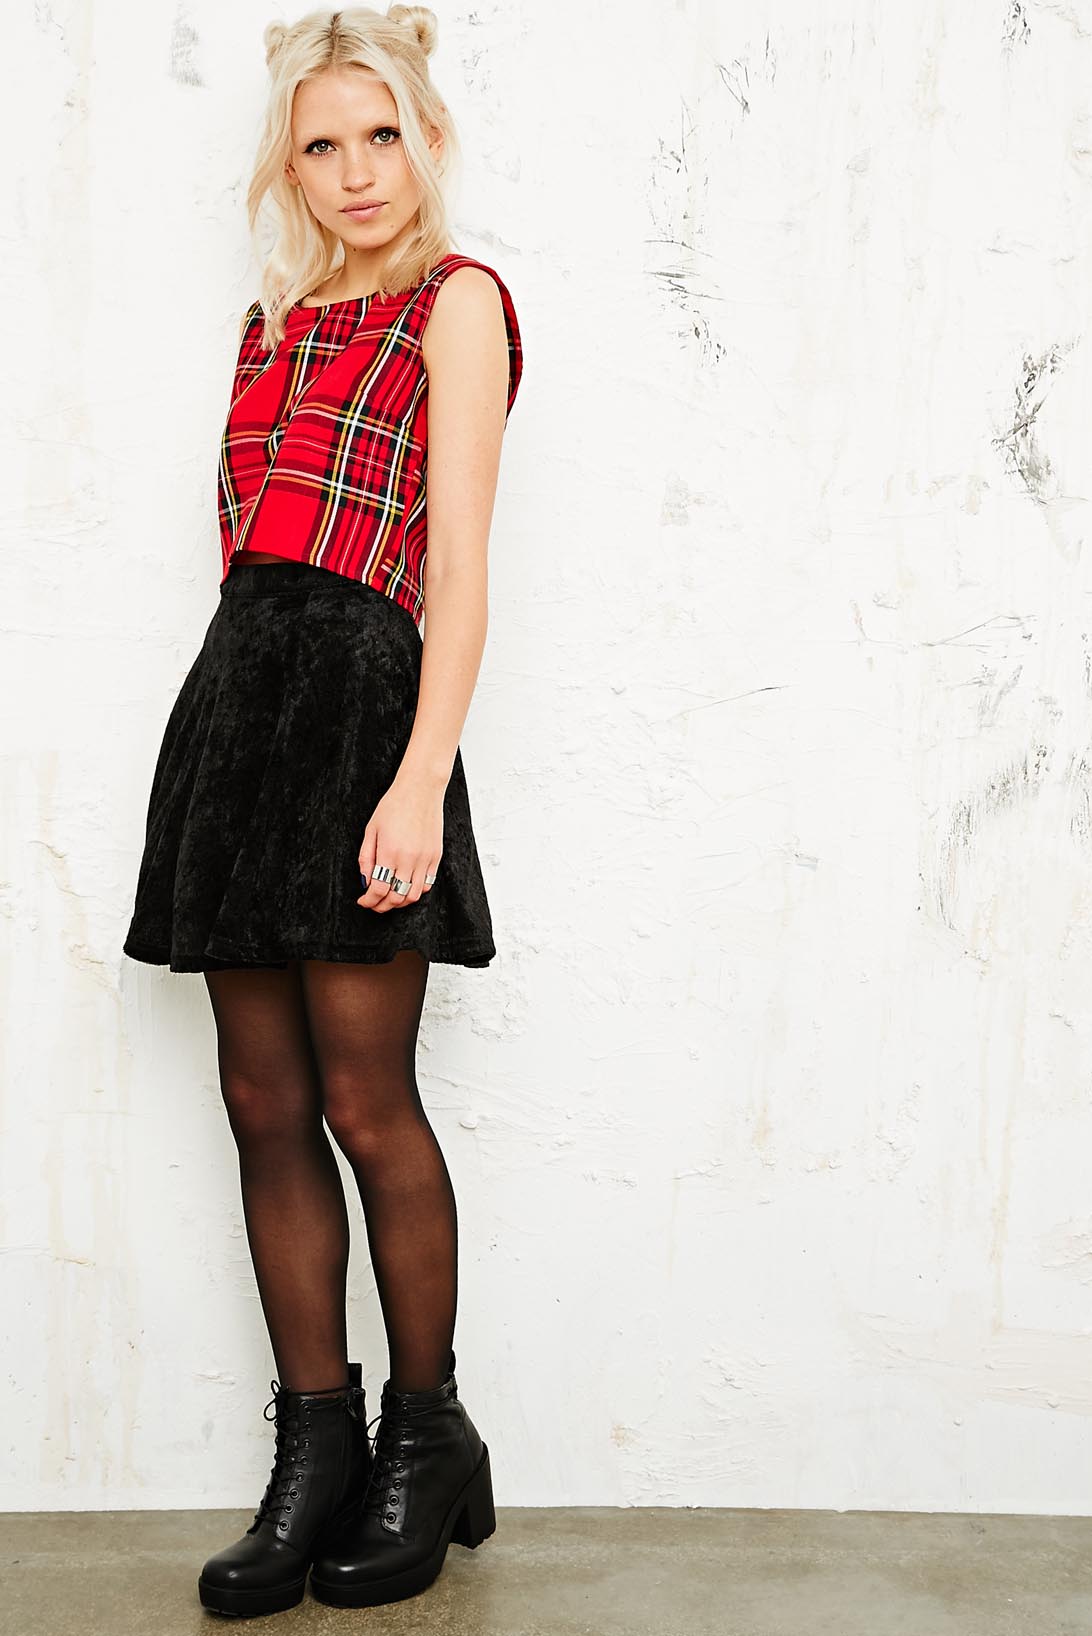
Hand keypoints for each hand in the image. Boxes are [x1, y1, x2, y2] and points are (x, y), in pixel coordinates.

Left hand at [356, 776, 442, 912]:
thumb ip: (366, 858)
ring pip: (413, 896)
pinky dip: (415, 891)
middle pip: (396, 897)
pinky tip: (405, 886)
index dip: (369, 901)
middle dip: (382, 906)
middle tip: (374, 904)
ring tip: (390, 898)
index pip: (378, 890)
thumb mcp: (371, 830)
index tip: (363, 901)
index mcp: (389, 852)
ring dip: (400, 902)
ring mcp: (425, 859)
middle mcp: (409, 859)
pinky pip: (427, 884)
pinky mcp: (436, 857)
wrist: (420, 790)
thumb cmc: (393, 806)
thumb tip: (365, 881)